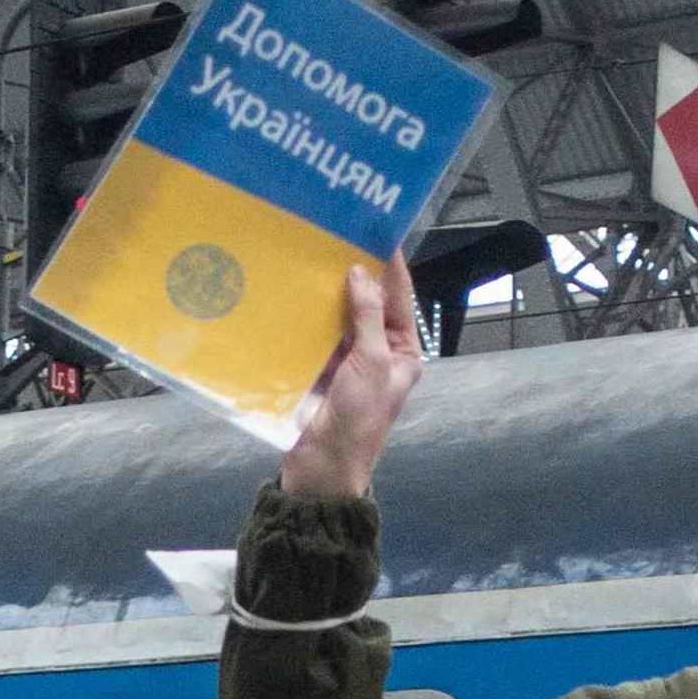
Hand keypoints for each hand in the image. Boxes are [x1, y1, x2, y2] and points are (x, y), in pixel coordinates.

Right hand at [276, 258, 423, 504]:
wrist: (322, 465)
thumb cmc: (358, 417)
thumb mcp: (372, 362)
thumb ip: (366, 316)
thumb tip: (360, 273)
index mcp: (402, 351)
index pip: (399, 299)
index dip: (390, 267)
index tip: (380, 233)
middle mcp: (376, 351)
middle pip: (367, 304)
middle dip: (355, 275)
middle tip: (339, 236)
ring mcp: (346, 360)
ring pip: (339, 317)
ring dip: (328, 294)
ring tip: (314, 256)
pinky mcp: (318, 368)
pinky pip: (315, 335)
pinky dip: (307, 317)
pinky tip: (295, 293)